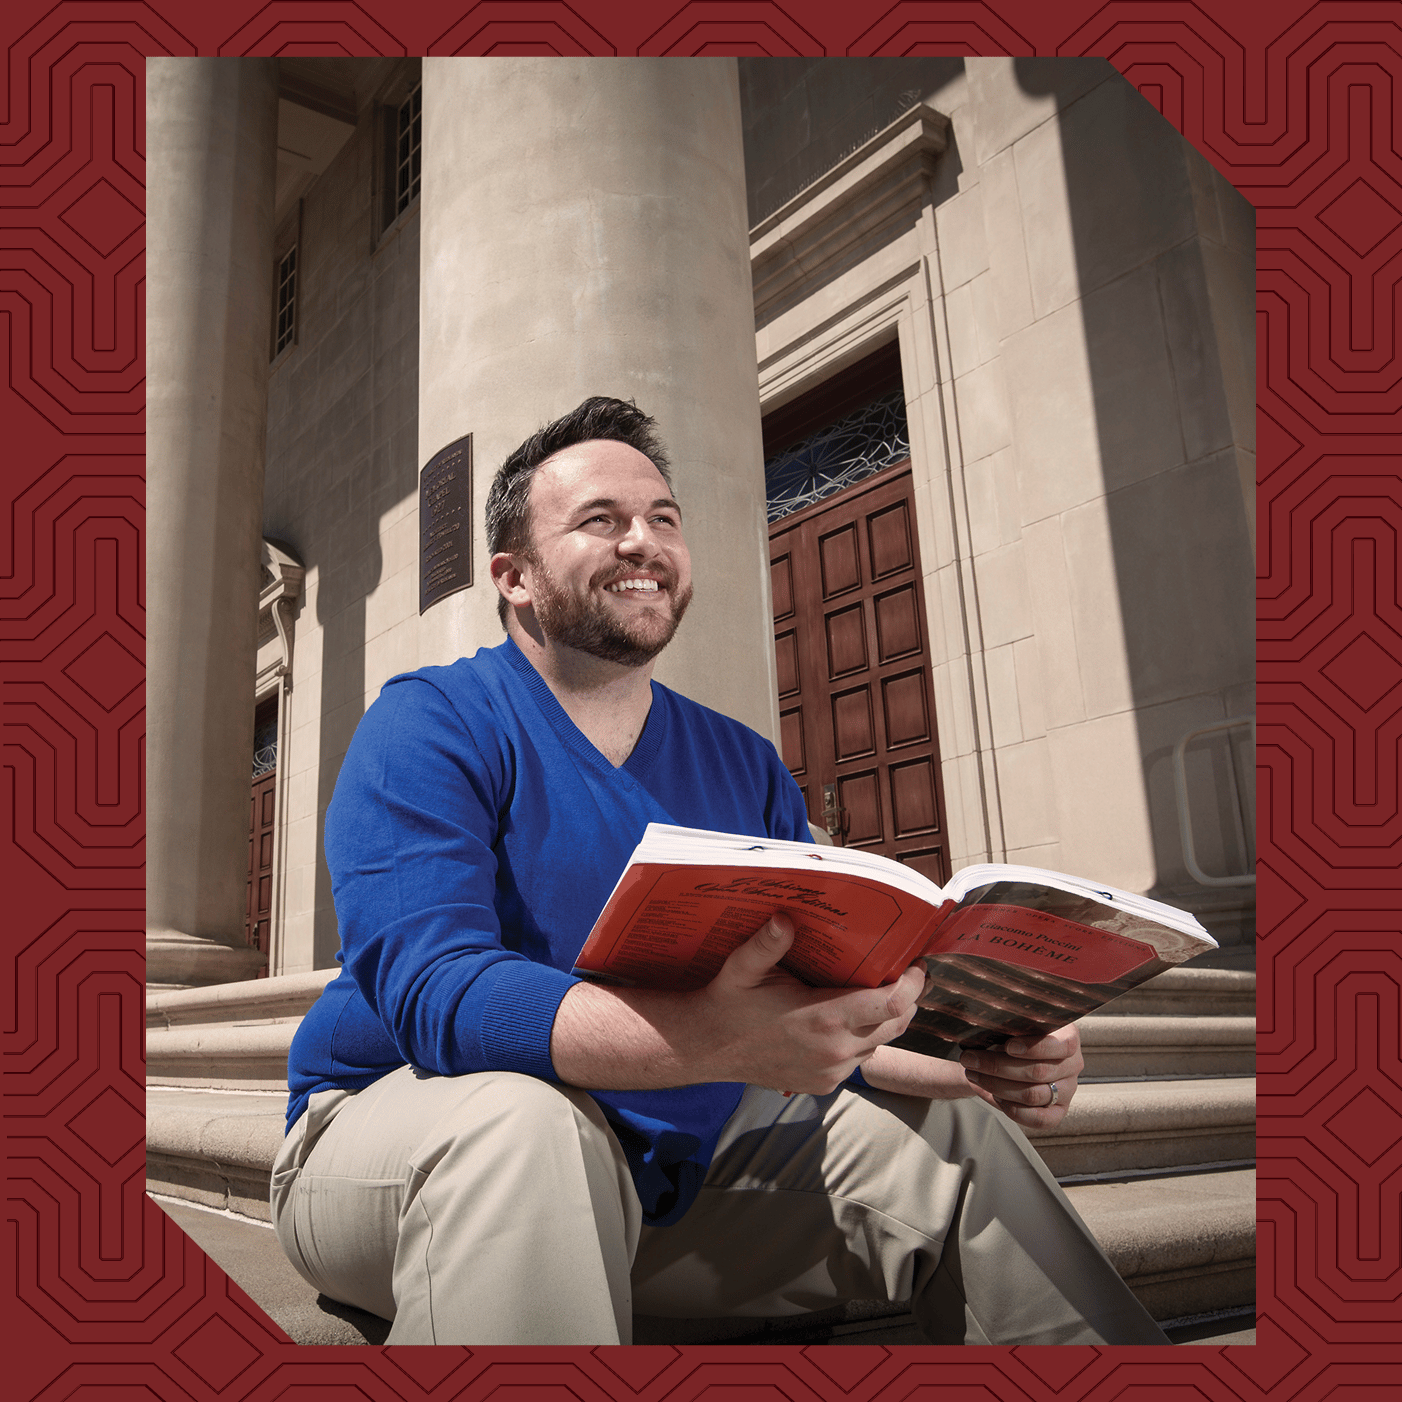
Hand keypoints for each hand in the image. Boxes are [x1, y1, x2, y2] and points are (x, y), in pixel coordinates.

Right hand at [697, 913, 924, 1094]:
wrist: (709, 1047)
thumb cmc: (730, 1001)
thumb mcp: (743, 967)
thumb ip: (766, 944)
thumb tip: (784, 917)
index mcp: (823, 1019)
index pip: (891, 1005)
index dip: (912, 984)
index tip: (916, 963)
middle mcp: (835, 1051)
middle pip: (897, 1025)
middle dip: (907, 999)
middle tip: (903, 973)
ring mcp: (832, 1072)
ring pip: (880, 1044)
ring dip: (884, 1020)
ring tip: (874, 992)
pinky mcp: (825, 1085)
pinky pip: (859, 1060)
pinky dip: (862, 1039)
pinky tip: (845, 1019)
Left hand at [959, 1025, 1082, 1129]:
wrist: (1007, 1055)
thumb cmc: (1011, 1034)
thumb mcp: (1014, 1024)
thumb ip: (1010, 1025)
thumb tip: (987, 1027)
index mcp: (1068, 1037)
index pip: (1064, 1045)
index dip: (1035, 1047)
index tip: (1008, 1046)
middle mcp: (1072, 1064)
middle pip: (1039, 1072)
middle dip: (998, 1066)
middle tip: (970, 1059)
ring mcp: (1067, 1090)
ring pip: (1033, 1095)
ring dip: (997, 1086)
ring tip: (974, 1075)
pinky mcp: (1058, 1111)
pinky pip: (1038, 1119)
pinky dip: (1011, 1108)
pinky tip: (993, 1094)